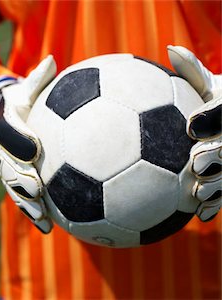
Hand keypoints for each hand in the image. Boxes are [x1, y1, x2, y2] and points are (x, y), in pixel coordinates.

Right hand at [0, 56, 56, 232]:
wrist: (5, 117)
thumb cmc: (24, 100)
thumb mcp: (28, 85)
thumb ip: (38, 77)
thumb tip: (51, 60)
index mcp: (7, 123)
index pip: (9, 131)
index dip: (19, 139)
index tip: (34, 148)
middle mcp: (3, 148)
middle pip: (7, 165)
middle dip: (20, 178)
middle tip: (36, 188)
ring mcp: (7, 166)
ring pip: (12, 187)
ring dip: (25, 203)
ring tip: (42, 217)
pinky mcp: (15, 180)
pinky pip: (22, 198)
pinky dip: (32, 213)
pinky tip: (49, 228)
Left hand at [168, 45, 221, 220]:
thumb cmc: (221, 102)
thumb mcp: (214, 85)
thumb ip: (194, 72)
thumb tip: (170, 48)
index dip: (212, 118)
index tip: (190, 127)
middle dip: (216, 156)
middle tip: (194, 162)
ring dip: (218, 185)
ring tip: (198, 192)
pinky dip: (217, 202)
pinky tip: (202, 213)